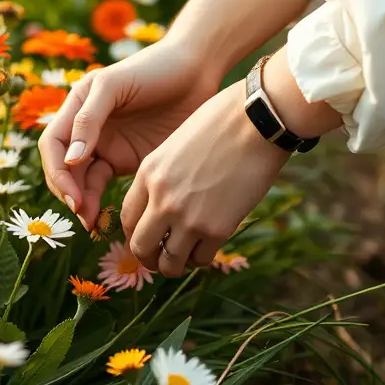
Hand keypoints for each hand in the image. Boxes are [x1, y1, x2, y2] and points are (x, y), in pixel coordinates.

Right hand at [37, 38, 219, 231]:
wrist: (198, 69)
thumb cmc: (155, 68)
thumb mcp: (114, 85)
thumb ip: (88, 118)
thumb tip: (69, 160)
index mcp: (78, 105)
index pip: (52, 144)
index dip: (57, 171)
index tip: (73, 193)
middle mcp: (88, 128)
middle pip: (63, 167)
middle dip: (68, 192)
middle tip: (83, 214)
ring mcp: (108, 145)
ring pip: (83, 181)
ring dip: (83, 202)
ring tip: (93, 223)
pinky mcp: (130, 159)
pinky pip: (106, 185)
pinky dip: (101, 202)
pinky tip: (106, 217)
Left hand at [120, 79, 288, 277]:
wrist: (257, 120)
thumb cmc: (222, 122)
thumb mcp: (177, 143)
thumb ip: (164, 175)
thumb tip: (163, 203)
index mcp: (148, 173)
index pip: (127, 218)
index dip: (134, 233)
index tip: (147, 236)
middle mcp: (162, 199)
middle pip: (140, 247)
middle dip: (148, 257)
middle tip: (160, 257)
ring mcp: (188, 217)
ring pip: (168, 263)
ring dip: (174, 265)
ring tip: (185, 256)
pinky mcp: (217, 229)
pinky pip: (200, 260)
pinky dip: (201, 259)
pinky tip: (208, 246)